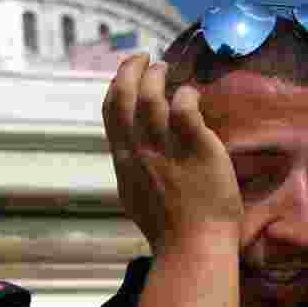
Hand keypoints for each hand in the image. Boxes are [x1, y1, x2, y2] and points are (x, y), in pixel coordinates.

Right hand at [102, 53, 243, 257]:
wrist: (192, 248)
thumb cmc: (170, 231)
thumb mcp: (137, 198)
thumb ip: (134, 172)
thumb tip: (134, 157)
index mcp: (124, 161)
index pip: (112, 113)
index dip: (117, 87)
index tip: (126, 75)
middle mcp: (138, 151)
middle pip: (124, 97)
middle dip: (129, 70)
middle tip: (143, 58)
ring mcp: (164, 150)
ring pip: (150, 98)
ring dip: (155, 77)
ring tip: (165, 69)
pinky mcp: (195, 148)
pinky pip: (184, 110)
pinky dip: (186, 95)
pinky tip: (192, 95)